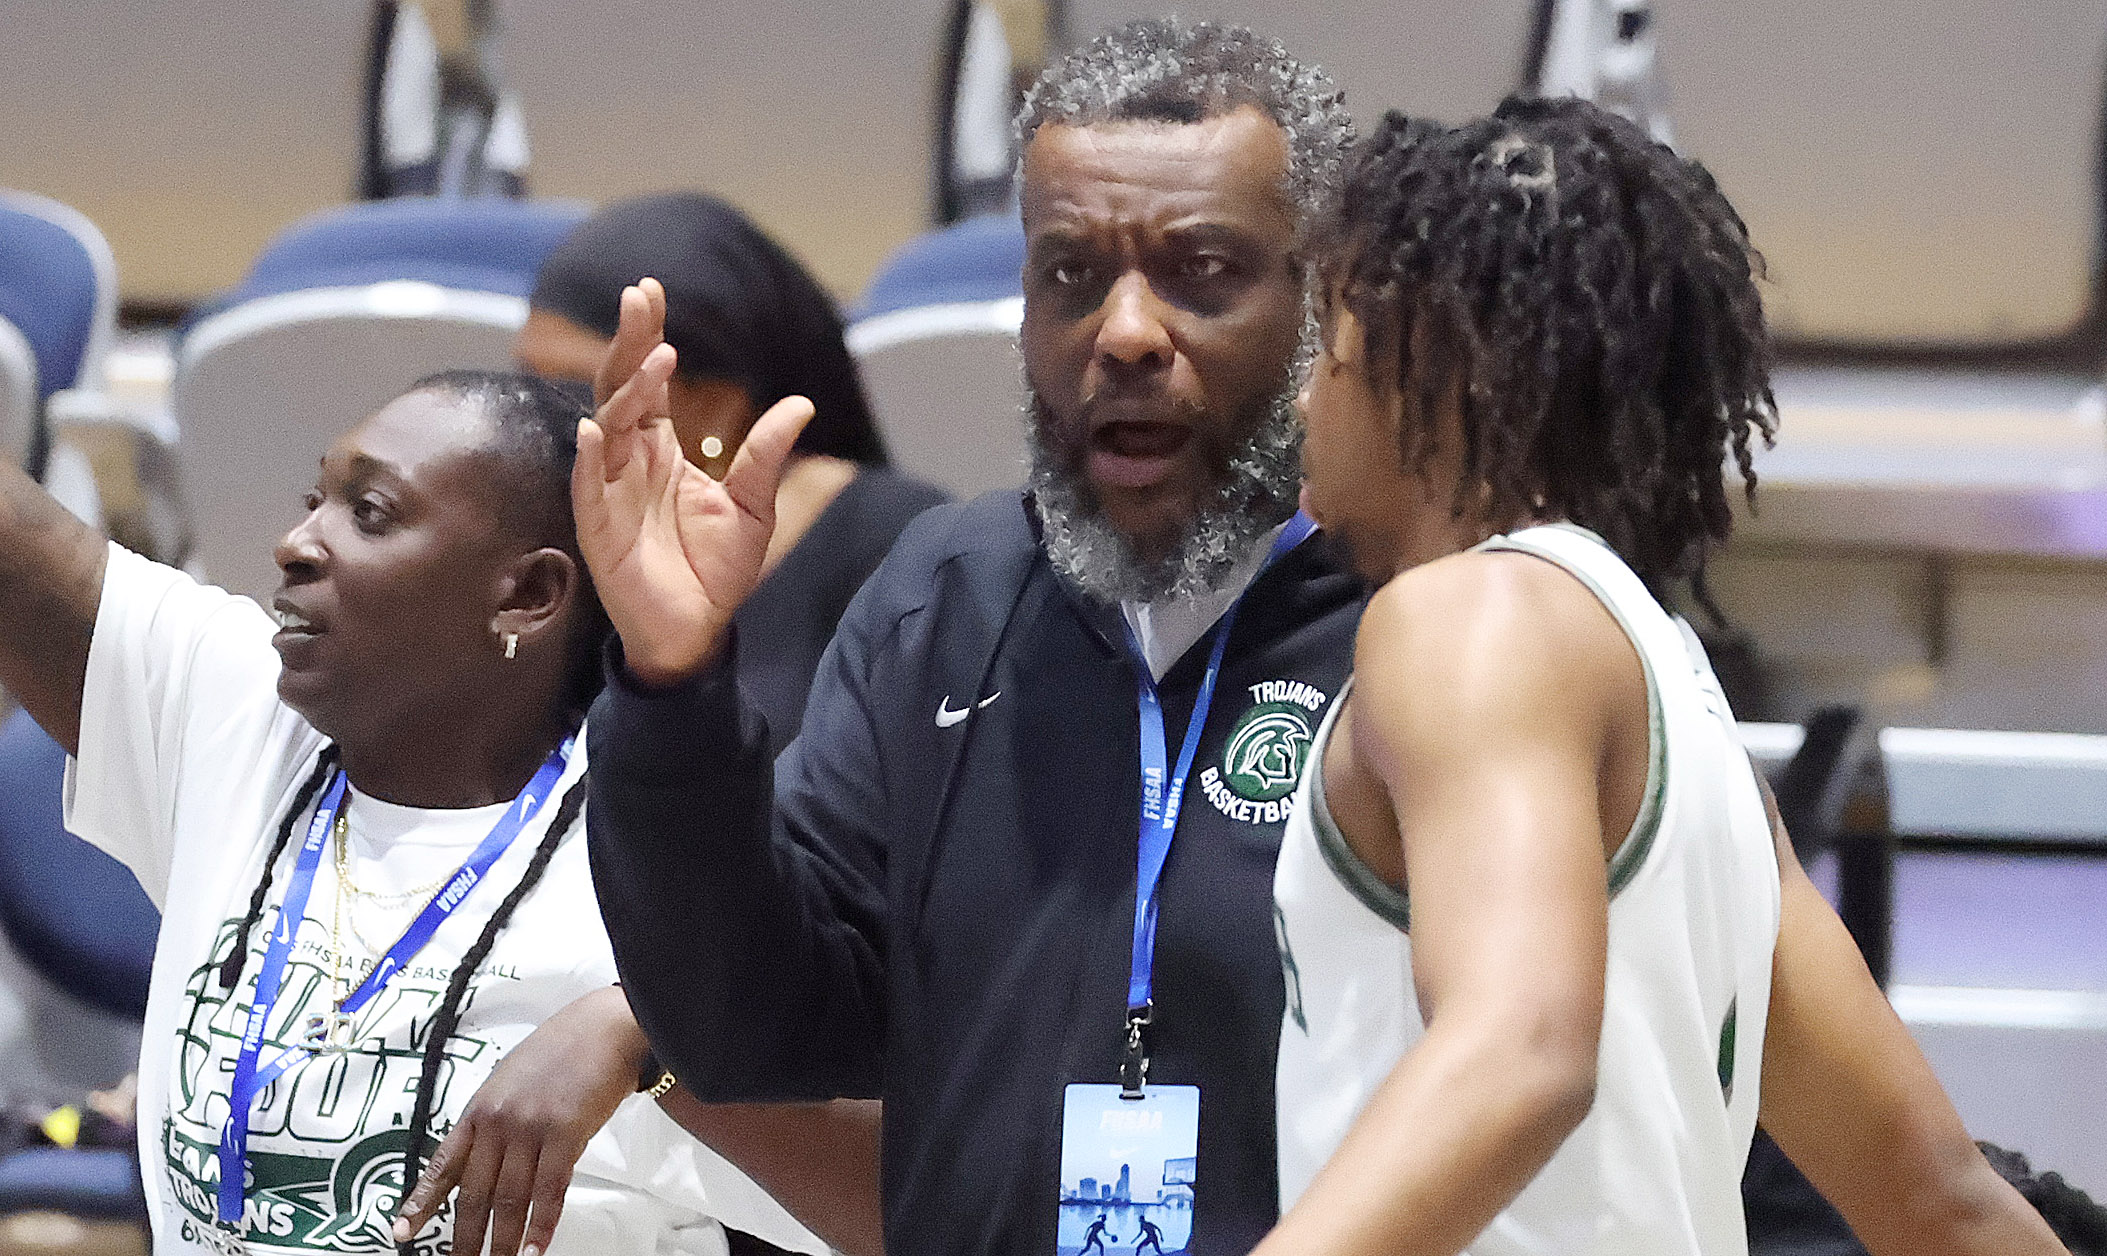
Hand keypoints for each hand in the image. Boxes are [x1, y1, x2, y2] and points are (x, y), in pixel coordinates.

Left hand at [392, 987, 647, 1255]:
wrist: (604, 1028)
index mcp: (479, 1108)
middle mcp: (498, 1121)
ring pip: (510, 1198)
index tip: (402, 1233)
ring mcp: (530, 1128)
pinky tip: (536, 1249)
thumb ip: (496, 1116)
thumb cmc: (563, 1050)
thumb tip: (487, 1157)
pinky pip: (549, 1190)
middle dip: (466, 1237)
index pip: (443, 1164)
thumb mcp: (511, 1079)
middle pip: (475, 1193)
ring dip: (504, 1241)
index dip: (422, 1203)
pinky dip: (542, 1225)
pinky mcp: (565, 1133)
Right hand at [572, 279, 814, 685]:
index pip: (648, 381)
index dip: (647, 337)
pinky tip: (596, 430)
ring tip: (653, 360)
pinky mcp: (599, 528)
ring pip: (608, 427)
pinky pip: (588, 487)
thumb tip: (802, 404)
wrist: (697, 630)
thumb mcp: (753, 505)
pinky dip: (590, 458)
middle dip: (628, 343)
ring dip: (626, 392)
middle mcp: (630, 460)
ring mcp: (609, 491)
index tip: (650, 291)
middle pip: (619, 388)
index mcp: (660, 448)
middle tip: (638, 297)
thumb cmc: (716, 569)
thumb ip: (766, 454)